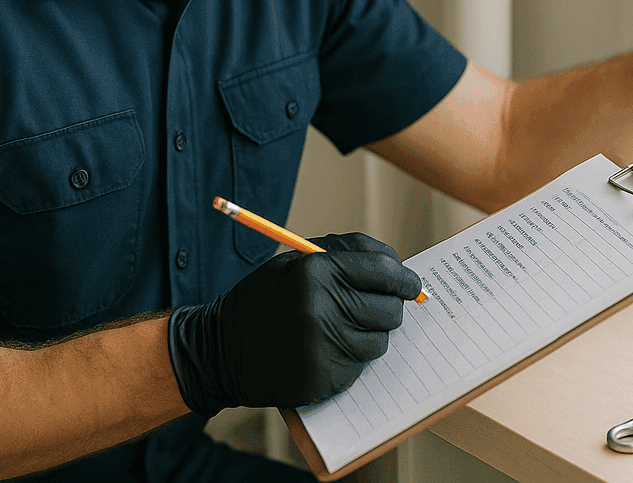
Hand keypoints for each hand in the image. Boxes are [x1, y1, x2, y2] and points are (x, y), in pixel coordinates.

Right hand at [167, 232, 422, 414]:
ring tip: (343, 328)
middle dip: (390, 307)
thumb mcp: (295, 260)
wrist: (220, 350)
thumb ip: (346, 255)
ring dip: (371, 334)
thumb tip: (396, 265)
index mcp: (316, 271)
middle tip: (382, 307)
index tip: (412, 283)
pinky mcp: (323, 377)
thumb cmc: (265, 298)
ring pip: (379, 341)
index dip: (404, 278)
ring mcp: (323, 346)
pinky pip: (361, 366)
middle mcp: (321, 307)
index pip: (383, 271)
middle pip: (389, 309)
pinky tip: (328, 349)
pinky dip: (353, 358)